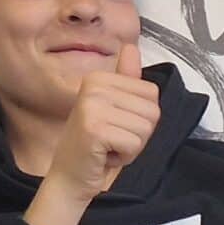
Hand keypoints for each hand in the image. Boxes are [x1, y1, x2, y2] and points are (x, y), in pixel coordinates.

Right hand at [46, 36, 160, 201]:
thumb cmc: (97, 147)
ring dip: (132, 146)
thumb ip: (126, 81)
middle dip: (139, 133)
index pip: (152, 94)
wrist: (70, 177)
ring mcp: (92, 106)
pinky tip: (104, 155)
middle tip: (112, 139)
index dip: (141, 117)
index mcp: (99, 77)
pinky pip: (135, 143)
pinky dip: (125, 156)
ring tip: (108, 146)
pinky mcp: (94, 129)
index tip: (116, 126)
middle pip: (152, 111)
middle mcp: (94, 86)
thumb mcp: (114, 110)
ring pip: (146, 128)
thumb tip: (132, 47)